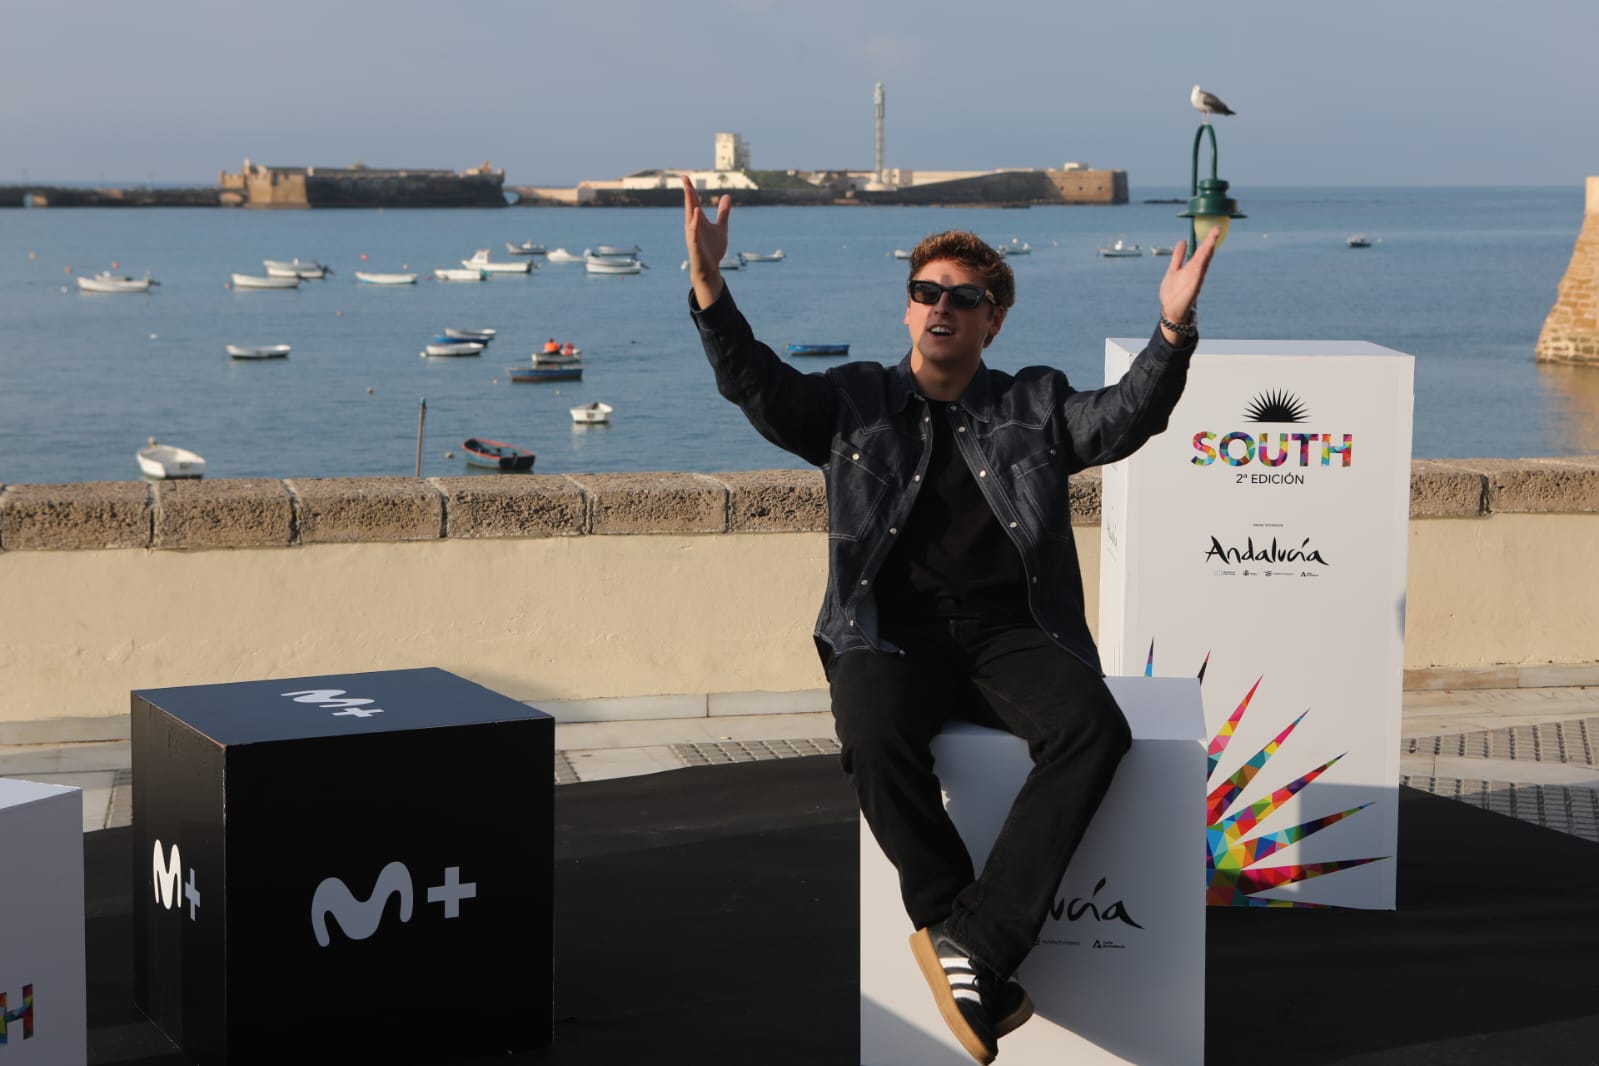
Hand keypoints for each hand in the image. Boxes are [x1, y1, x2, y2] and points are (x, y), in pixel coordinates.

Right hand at [682, 175, 730, 307]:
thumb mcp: (721, 227)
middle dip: (688, 193)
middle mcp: (693, 226)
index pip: (693, 202)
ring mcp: (692, 235)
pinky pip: (694, 232)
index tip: (686, 177)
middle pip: (690, 206)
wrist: (709, 269)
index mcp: (698, 221)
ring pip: (690, 218)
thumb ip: (723, 212)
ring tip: (689, 191)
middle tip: (685, 179)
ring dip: (690, 205)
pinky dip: (694, 223)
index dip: (690, 190)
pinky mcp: (695, 246)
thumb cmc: (713, 249)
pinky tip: (697, 213)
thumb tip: (726, 196)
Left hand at [1157, 227, 1219, 342]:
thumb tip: (1183, 241)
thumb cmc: (1173, 292)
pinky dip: (1202, 264)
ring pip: (1203, 261)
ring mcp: (1195, 278)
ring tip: (1213, 237)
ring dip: (1208, 250)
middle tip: (1217, 229)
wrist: (1171, 311)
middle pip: (1204, 254)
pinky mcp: (1193, 286)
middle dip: (1210, 242)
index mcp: (1191, 267)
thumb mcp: (1173, 270)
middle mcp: (1195, 271)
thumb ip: (1178, 257)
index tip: (1214, 229)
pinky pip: (1199, 273)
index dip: (1207, 240)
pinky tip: (1205, 255)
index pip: (1201, 250)